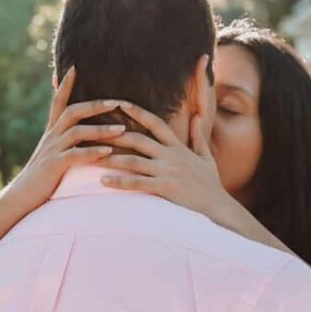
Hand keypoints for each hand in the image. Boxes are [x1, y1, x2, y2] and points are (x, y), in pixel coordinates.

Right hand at [7, 67, 126, 210]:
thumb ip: (65, 139)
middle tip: (117, 101)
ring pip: (77, 132)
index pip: (58, 101)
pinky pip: (75, 155)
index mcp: (52, 131)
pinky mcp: (54, 165)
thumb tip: (81, 130)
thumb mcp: (53, 152)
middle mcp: (51, 136)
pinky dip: (92, 152)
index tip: (75, 67)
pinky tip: (108, 152)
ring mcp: (52, 149)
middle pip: (72, 111)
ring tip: (122, 129)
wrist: (22, 195)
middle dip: (95, 105)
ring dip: (101, 129)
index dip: (65, 84)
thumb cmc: (43, 175)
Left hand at [98, 102, 233, 223]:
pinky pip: (138, 183)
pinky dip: (120, 182)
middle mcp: (171, 156)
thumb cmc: (211, 185)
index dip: (136, 112)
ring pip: (134, 161)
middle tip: (93, 130)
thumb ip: (198, 136)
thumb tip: (196, 117)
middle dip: (114, 134)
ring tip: (92, 156)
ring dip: (111, 158)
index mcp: (178, 147)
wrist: (219, 208)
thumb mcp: (207, 157)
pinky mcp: (166, 189)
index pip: (155, 123)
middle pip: (138, 139)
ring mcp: (168, 172)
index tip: (119, 103)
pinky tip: (103, 181)